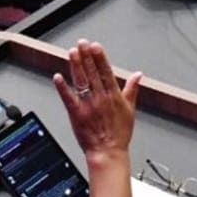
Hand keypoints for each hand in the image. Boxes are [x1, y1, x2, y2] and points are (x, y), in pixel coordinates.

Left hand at [53, 40, 141, 163]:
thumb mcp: (130, 109)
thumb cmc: (119, 134)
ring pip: (81, 82)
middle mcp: (100, 99)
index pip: (106, 72)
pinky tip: (58, 77)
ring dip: (76, 66)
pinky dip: (63, 88)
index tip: (95, 46)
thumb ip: (132, 89)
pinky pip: (68, 99)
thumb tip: (138, 75)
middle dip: (86, 57)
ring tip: (72, 53)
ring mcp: (88, 106)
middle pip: (92, 74)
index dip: (100, 58)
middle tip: (81, 43)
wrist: (108, 153)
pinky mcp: (76, 114)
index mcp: (113, 96)